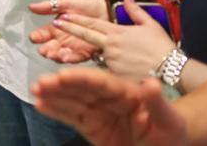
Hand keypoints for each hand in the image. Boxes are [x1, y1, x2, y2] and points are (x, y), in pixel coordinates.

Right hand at [28, 0, 107, 63]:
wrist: (106, 10)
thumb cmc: (86, 6)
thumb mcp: (64, 3)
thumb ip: (48, 7)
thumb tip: (31, 7)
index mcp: (56, 27)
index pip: (42, 34)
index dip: (37, 36)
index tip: (33, 37)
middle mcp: (62, 39)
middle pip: (50, 47)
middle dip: (45, 50)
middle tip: (43, 50)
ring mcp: (73, 47)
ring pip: (61, 54)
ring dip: (56, 56)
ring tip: (52, 55)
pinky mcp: (85, 52)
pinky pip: (76, 57)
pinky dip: (70, 58)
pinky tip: (65, 58)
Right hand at [32, 71, 183, 145]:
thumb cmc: (170, 131)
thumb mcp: (169, 120)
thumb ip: (158, 103)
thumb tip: (152, 84)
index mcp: (126, 92)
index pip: (102, 83)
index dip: (83, 78)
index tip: (65, 75)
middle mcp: (108, 99)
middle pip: (82, 89)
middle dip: (61, 85)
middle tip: (41, 83)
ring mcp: (98, 112)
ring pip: (73, 101)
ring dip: (54, 95)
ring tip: (35, 91)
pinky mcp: (92, 127)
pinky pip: (72, 117)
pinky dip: (56, 111)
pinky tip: (41, 105)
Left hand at [52, 0, 177, 80]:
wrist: (172, 69)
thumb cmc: (162, 46)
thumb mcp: (150, 24)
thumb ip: (135, 11)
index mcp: (116, 32)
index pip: (91, 24)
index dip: (75, 19)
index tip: (60, 15)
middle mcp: (110, 46)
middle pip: (85, 36)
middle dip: (69, 29)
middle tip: (55, 24)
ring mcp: (111, 61)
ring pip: (95, 55)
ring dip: (86, 53)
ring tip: (72, 52)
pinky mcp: (115, 76)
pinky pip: (105, 70)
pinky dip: (101, 69)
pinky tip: (100, 70)